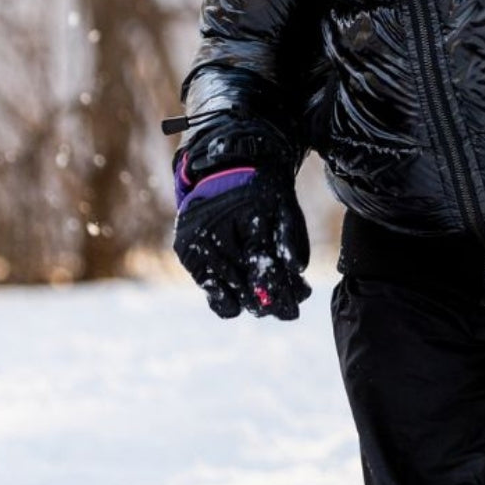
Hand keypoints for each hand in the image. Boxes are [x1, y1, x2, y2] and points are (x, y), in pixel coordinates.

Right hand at [173, 159, 310, 318]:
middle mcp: (214, 230)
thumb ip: (292, 239)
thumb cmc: (263, 194)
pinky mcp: (186, 252)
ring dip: (251, 303)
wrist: (226, 171)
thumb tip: (296, 269)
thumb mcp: (285, 209)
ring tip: (269, 307)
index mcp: (242, 215)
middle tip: (290, 313)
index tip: (298, 305)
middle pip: (245, 284)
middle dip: (271, 301)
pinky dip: (227, 299)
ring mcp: (196, 242)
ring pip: (227, 291)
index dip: (281, 290)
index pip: (263, 265)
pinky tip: (242, 302)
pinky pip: (207, 287)